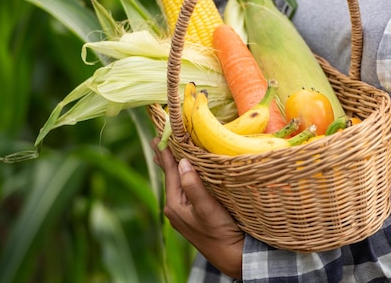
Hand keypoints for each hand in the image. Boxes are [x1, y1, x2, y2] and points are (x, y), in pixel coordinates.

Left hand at [151, 138, 243, 278]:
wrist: (231, 256)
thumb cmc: (220, 232)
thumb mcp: (206, 208)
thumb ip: (193, 185)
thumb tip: (182, 162)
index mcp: (175, 204)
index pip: (169, 171)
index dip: (165, 151)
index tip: (159, 133)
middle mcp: (175, 207)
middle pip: (170, 175)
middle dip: (166, 156)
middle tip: (159, 137)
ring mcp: (183, 211)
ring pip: (177, 181)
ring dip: (175, 164)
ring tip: (166, 150)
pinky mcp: (192, 213)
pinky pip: (185, 187)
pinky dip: (184, 175)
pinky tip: (185, 171)